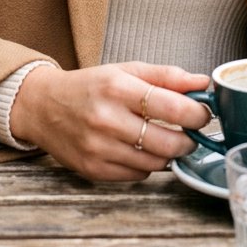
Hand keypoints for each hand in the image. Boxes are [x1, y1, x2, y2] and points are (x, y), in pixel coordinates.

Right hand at [10, 61, 210, 180]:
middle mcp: (107, 119)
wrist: (43, 106)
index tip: (203, 113)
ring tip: (166, 139)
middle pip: (167, 142)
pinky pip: (137, 176)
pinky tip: (141, 149)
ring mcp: (99, 148)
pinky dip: (147, 165)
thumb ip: (166, 76)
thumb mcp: (125, 70)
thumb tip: (202, 82)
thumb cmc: (89, 86)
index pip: (171, 106)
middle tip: (191, 132)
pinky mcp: (94, 170)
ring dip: (169, 154)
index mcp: (117, 88)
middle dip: (189, 140)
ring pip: (155, 163)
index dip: (196, 113)